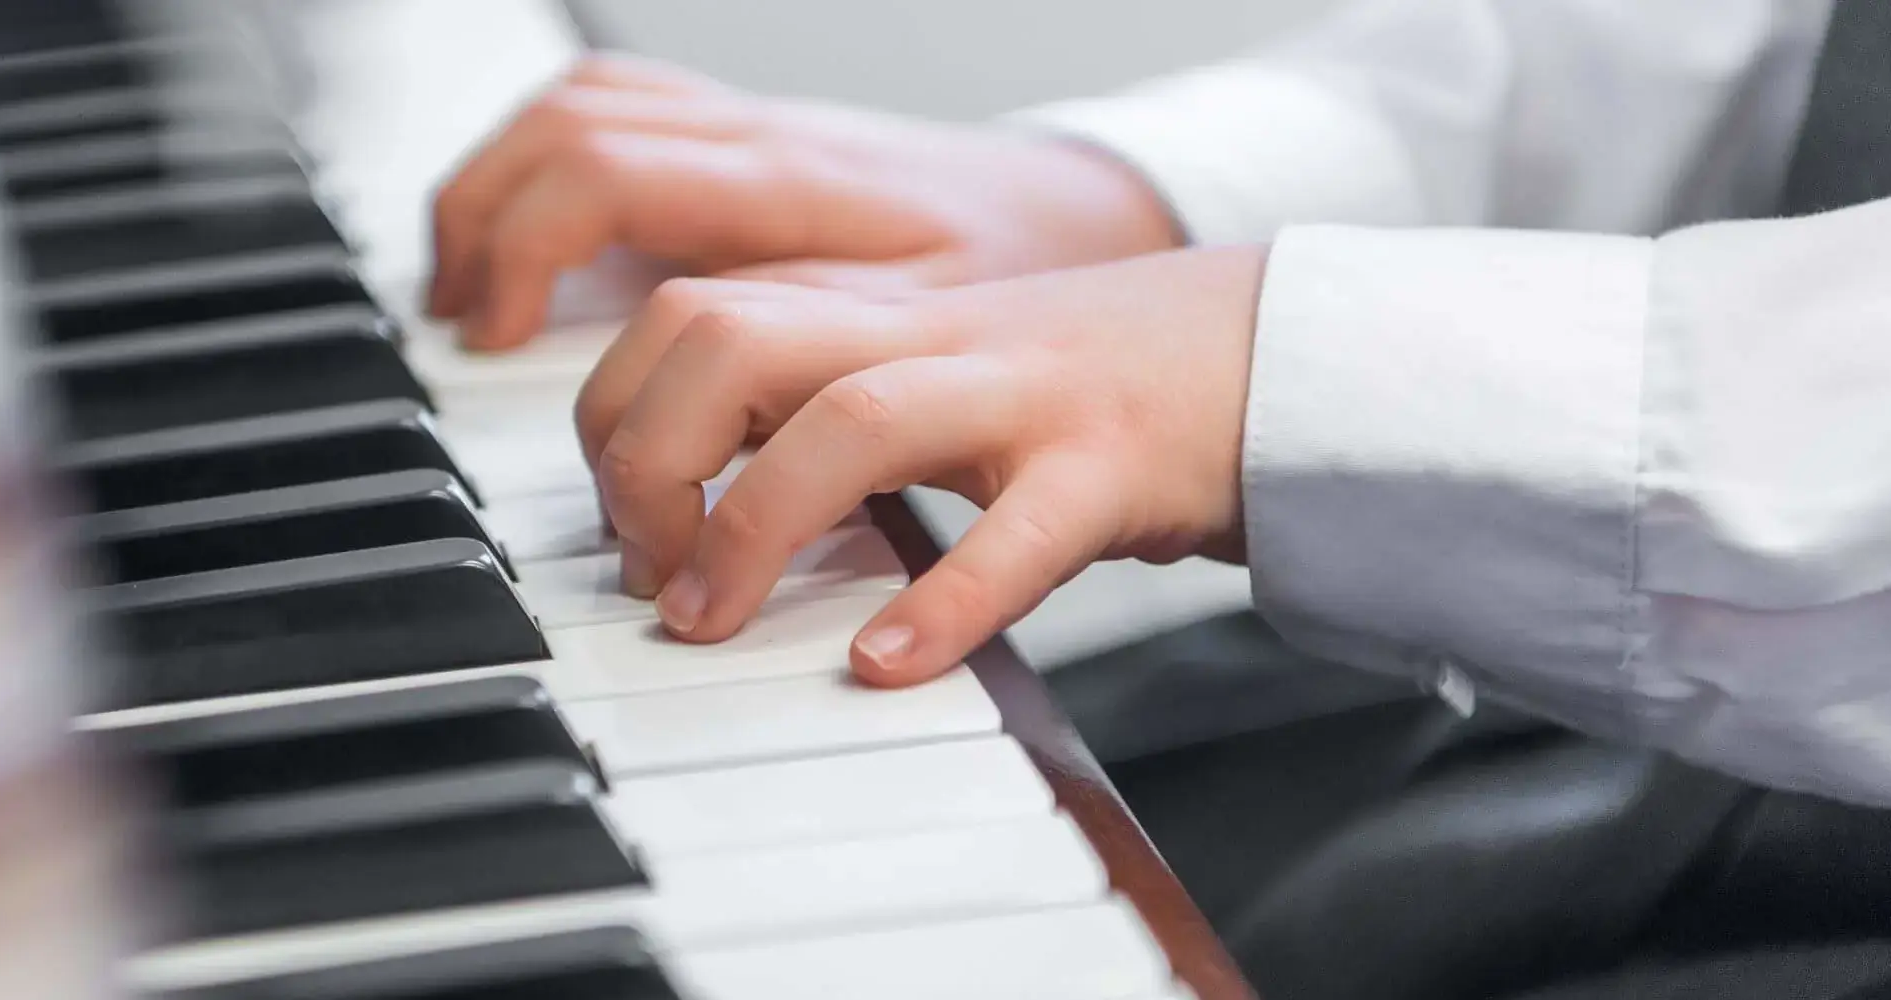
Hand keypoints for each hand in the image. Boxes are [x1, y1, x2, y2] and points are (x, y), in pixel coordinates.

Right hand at [428, 53, 1180, 348]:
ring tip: (470, 289)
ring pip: (578, 106)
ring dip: (500, 187)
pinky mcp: (752, 138)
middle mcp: (757, 134)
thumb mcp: (934, 344)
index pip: (603, 175)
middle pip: (564, 130)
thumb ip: (811, 369)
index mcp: (791, 181)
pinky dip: (548, 170)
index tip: (496, 343)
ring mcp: (751, 122)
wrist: (1096, 209)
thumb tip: (695, 417)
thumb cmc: (1029, 276)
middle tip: (468, 333)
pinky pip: (617, 113)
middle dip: (483, 228)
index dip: (518, 254)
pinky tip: (535, 242)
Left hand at [578, 246, 1265, 685]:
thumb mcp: (926, 387)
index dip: (615, 421)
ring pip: (853, 415)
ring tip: (709, 623)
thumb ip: (811, 426)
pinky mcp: (1114, 466)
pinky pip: (1022, 532)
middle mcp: (928, 342)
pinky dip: (944, 604)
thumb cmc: (1083, 391)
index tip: (624, 532)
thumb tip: (676, 521)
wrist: (1276, 352)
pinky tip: (887, 666)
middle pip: (728, 336)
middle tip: (652, 580)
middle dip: (645, 458)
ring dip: (750, 523)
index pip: (684, 318)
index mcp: (872, 323)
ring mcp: (1022, 394)